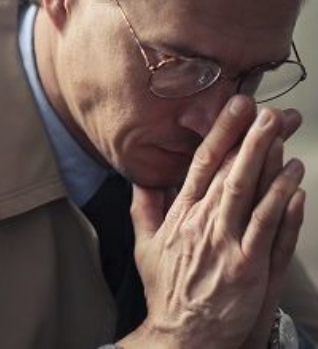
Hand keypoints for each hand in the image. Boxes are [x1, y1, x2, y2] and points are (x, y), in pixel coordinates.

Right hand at [121, 96, 305, 347]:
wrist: (182, 335)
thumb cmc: (168, 290)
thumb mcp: (144, 246)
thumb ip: (144, 208)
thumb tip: (142, 180)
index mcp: (180, 216)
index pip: (201, 166)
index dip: (221, 135)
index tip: (235, 111)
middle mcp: (203, 226)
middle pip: (231, 174)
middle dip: (251, 140)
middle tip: (269, 114)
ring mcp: (228, 247)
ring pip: (252, 197)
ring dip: (271, 166)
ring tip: (286, 141)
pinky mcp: (250, 269)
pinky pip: (270, 231)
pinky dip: (284, 206)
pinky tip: (294, 186)